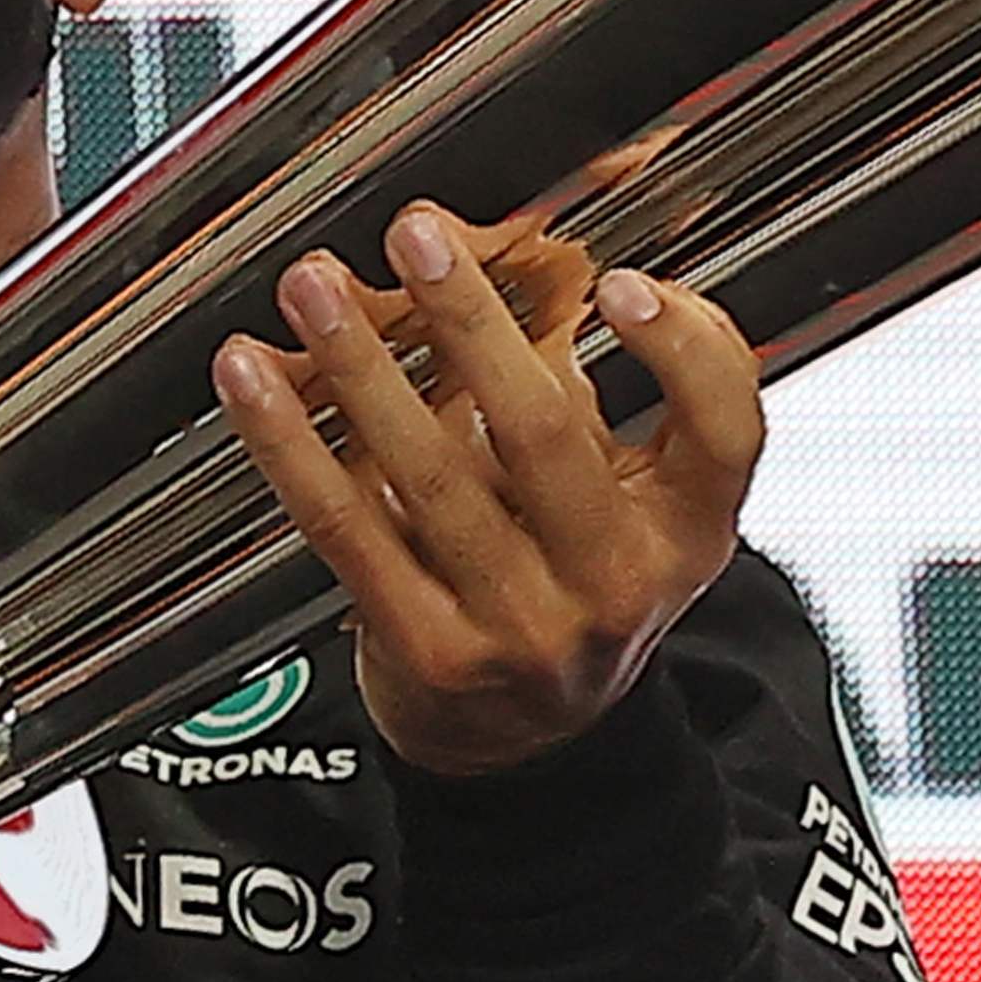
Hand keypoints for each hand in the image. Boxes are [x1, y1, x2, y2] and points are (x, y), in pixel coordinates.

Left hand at [212, 199, 765, 777]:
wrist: (523, 743)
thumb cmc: (573, 584)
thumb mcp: (634, 503)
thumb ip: (600, 389)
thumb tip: (509, 259)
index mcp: (686, 529)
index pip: (727, 431)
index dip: (685, 351)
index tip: (622, 286)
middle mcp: (613, 583)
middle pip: (548, 437)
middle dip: (473, 324)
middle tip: (417, 237)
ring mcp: (520, 626)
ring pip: (433, 477)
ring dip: (362, 368)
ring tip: (313, 290)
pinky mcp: (428, 650)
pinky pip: (347, 529)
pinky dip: (290, 445)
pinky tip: (253, 381)